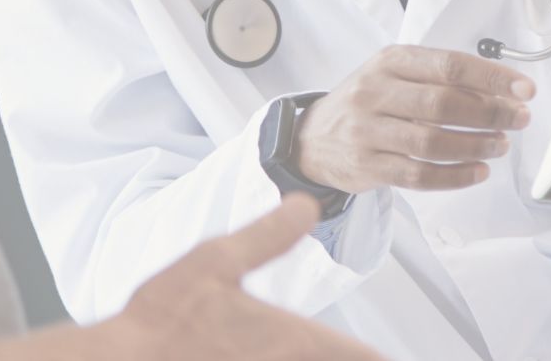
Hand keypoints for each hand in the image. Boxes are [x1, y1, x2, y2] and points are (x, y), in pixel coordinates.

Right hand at [92, 195, 383, 360]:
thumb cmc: (164, 320)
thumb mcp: (217, 262)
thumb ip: (268, 236)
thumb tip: (307, 205)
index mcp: (297, 342)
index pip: (367, 359)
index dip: (380, 358)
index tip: (386, 353)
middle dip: (351, 360)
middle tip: (362, 352)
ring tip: (321, 353)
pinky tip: (262, 358)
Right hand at [294, 45, 533, 194]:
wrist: (312, 138)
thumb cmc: (367, 102)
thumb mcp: (394, 74)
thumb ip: (439, 78)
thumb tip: (501, 90)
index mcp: (390, 62)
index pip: (449, 66)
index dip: (492, 78)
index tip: (523, 89)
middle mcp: (376, 93)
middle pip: (443, 104)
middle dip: (490, 113)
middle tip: (518, 119)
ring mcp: (368, 132)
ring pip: (432, 142)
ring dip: (475, 145)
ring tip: (500, 145)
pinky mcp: (367, 166)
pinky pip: (418, 175)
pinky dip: (454, 176)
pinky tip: (477, 171)